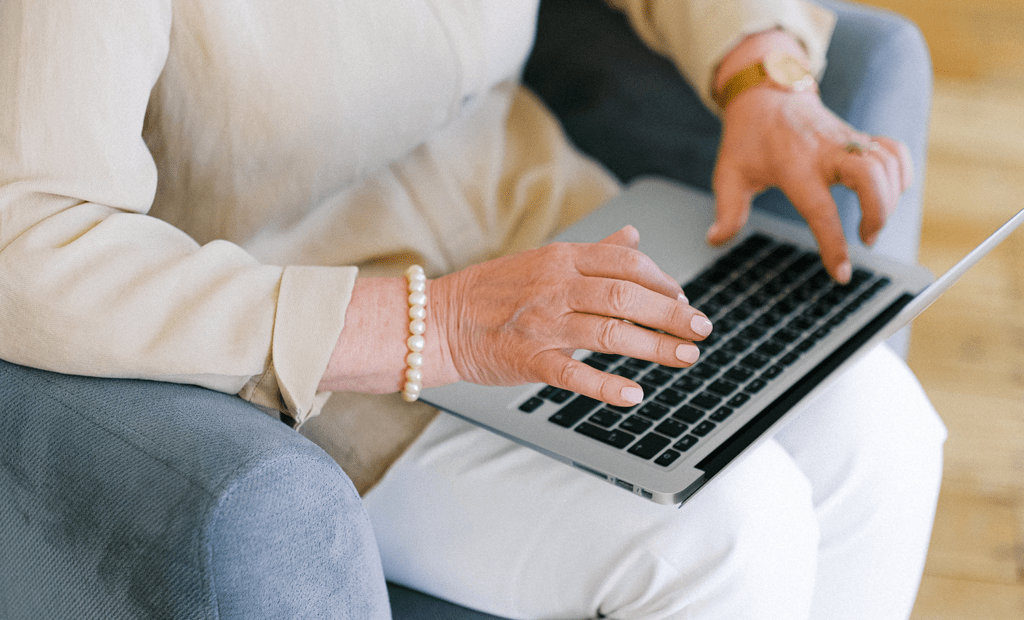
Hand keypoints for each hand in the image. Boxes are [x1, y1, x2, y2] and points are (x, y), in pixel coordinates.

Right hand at [430, 226, 712, 406]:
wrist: (438, 321)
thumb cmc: (493, 292)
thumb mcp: (543, 259)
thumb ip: (593, 251)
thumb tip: (634, 236)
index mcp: (561, 258)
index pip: (625, 263)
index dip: (662, 281)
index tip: (684, 298)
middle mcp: (555, 287)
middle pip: (625, 296)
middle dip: (671, 313)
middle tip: (701, 329)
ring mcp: (541, 324)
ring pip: (608, 333)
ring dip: (654, 346)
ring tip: (686, 357)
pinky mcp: (528, 359)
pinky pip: (573, 373)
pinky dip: (606, 385)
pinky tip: (635, 394)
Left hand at [708, 32, 912, 282]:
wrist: (766, 93)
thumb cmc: (747, 138)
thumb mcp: (729, 174)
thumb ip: (727, 211)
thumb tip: (715, 240)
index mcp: (793, 166)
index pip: (820, 210)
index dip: (834, 245)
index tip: (843, 275)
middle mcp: (826, 151)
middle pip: (870, 176)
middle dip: (878, 213)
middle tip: (866, 239)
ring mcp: (846, 140)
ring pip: (887, 164)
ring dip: (890, 199)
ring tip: (871, 226)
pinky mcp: (859, 136)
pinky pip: (893, 151)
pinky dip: (900, 173)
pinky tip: (889, 194)